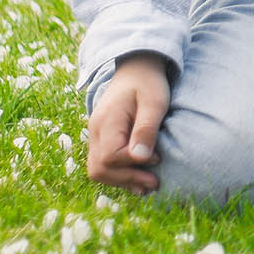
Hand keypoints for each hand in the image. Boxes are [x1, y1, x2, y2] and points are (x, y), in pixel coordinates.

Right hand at [85, 53, 172, 194]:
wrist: (136, 68)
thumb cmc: (148, 84)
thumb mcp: (154, 102)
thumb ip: (146, 128)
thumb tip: (140, 158)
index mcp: (107, 121)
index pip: (110, 156)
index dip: (132, 164)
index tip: (157, 158)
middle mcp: (96, 130)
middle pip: (99, 169)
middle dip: (126, 179)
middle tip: (154, 183)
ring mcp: (96, 135)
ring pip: (98, 170)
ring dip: (121, 180)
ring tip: (147, 185)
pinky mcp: (102, 138)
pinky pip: (102, 163)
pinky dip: (118, 174)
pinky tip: (137, 178)